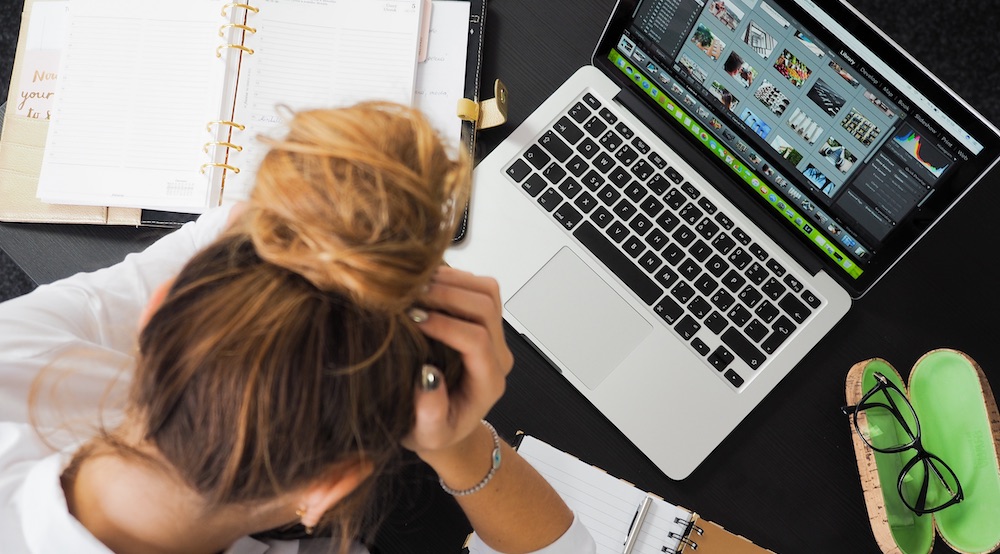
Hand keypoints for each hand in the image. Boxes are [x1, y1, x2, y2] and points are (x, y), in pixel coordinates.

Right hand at [402, 266, 512, 460]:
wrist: (445, 425)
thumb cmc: (434, 431)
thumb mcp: (427, 435)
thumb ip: (430, 414)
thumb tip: (427, 376)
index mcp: (488, 382)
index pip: (476, 341)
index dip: (446, 325)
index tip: (413, 319)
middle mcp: (497, 355)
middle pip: (486, 307)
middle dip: (447, 295)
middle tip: (410, 295)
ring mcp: (493, 335)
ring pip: (486, 291)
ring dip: (451, 281)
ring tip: (415, 285)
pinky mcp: (483, 320)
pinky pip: (478, 287)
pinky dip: (452, 277)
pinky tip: (423, 284)